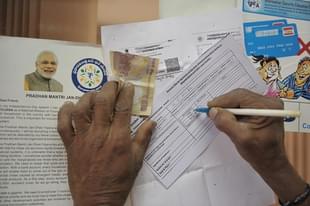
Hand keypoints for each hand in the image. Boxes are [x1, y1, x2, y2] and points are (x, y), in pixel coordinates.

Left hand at [57, 81, 155, 205]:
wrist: (96, 200)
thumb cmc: (119, 181)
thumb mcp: (136, 161)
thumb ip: (144, 139)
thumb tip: (152, 121)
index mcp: (119, 139)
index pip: (123, 108)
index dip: (126, 93)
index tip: (128, 86)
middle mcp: (100, 135)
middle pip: (102, 103)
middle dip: (109, 88)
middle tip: (113, 84)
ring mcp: (83, 139)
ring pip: (81, 110)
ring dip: (88, 97)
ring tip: (95, 94)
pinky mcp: (70, 146)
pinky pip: (63, 125)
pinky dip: (64, 112)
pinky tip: (70, 106)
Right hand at [207, 88, 307, 203]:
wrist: (271, 162)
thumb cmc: (259, 153)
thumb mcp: (240, 138)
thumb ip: (226, 123)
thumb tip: (213, 111)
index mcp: (267, 107)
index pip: (240, 97)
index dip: (222, 100)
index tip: (209, 107)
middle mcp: (270, 102)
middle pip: (240, 96)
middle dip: (225, 103)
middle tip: (211, 111)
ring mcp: (267, 105)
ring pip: (241, 100)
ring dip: (228, 107)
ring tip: (218, 115)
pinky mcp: (263, 109)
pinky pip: (244, 104)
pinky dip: (234, 110)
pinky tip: (227, 117)